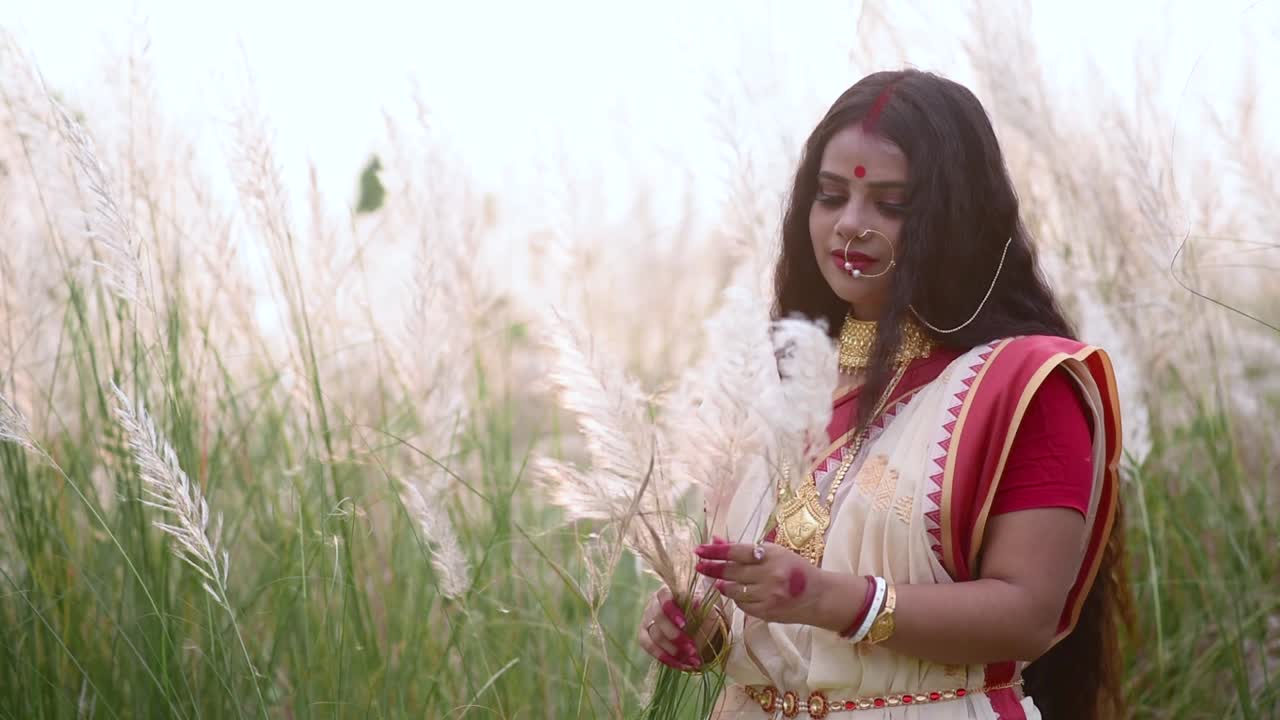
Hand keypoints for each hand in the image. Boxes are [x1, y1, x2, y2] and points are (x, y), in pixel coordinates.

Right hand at [637, 586, 704, 670]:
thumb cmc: (703, 614)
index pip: (664, 595)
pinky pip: (648, 646)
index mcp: (670, 591)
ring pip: (654, 634)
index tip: (684, 624)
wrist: (698, 625)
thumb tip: (697, 605)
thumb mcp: (709, 611)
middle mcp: (655, 602)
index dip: (671, 610)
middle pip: (657, 617)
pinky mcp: (644, 634)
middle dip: (675, 636)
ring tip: (691, 660)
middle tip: (692, 650)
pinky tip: (679, 664)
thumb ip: (705, 610)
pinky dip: (664, 656)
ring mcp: (647, 618)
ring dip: (673, 650)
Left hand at [694, 540, 830, 626]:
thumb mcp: (774, 553)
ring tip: (717, 580)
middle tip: (699, 565)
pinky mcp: (767, 612)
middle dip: (711, 568)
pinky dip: (736, 598)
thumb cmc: (795, 570)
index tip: (699, 550)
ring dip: (722, 585)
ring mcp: (768, 596)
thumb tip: (716, 541)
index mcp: (772, 555)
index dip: (715, 551)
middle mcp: (770, 575)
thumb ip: (745, 549)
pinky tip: (736, 593)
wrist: (819, 596)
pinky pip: (742, 605)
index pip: (736, 552)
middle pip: (731, 571)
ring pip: (733, 590)